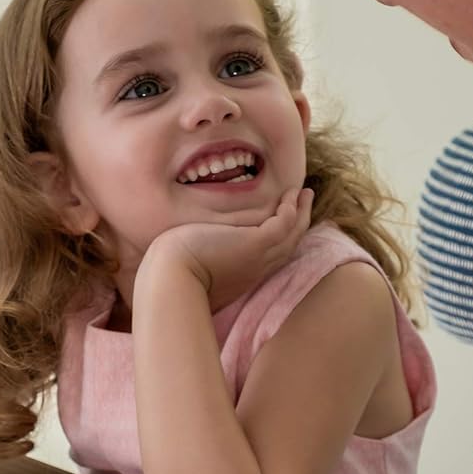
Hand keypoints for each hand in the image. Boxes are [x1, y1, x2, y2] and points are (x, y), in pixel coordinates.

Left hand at [138, 186, 314, 310]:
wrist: (170, 280)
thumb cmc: (169, 275)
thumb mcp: (189, 267)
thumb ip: (194, 260)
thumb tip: (180, 250)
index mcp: (240, 276)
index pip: (268, 257)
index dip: (279, 240)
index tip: (282, 222)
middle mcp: (254, 269)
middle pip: (287, 246)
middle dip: (298, 223)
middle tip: (303, 201)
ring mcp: (258, 258)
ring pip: (291, 234)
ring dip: (300, 212)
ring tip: (302, 193)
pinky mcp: (255, 244)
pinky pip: (285, 223)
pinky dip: (291, 209)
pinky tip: (289, 195)